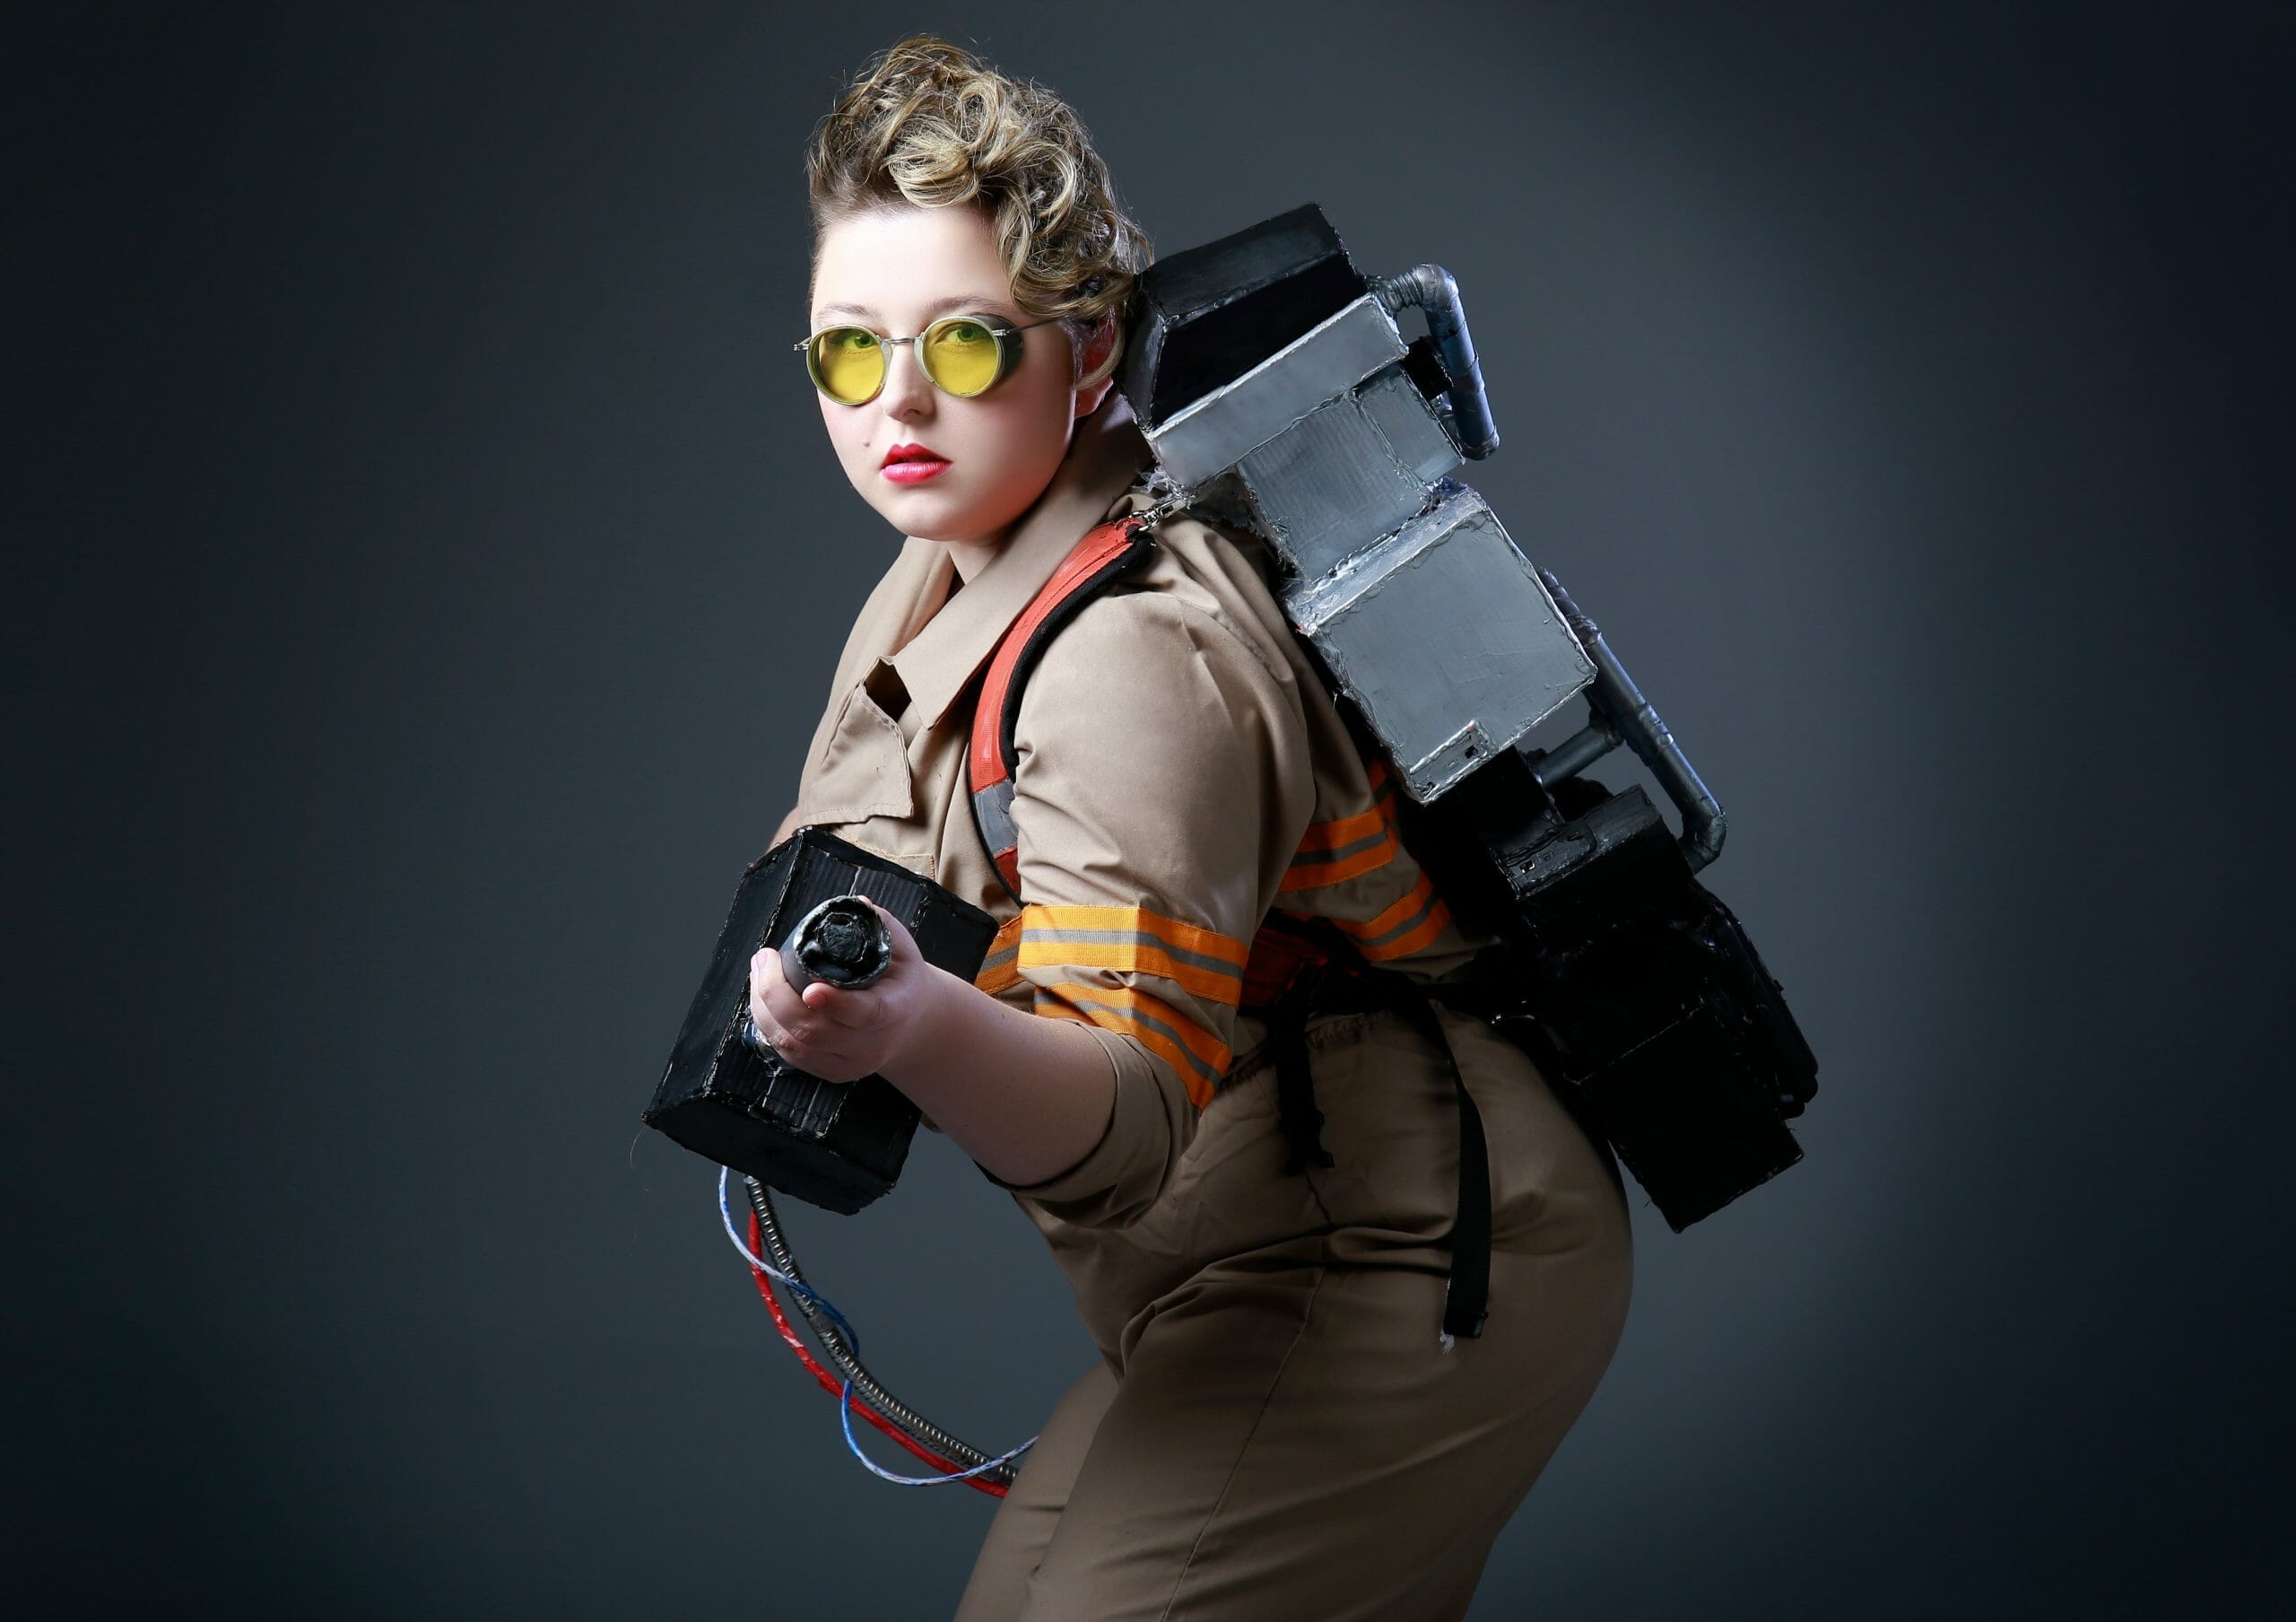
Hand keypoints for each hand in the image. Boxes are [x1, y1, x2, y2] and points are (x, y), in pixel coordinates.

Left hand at [746, 900, 940, 1083]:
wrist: (911, 1023)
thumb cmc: (901, 978)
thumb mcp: (900, 947)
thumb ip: (879, 925)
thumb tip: (858, 905)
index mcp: (894, 1011)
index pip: (865, 1014)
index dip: (835, 1004)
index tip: (810, 989)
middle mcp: (871, 1045)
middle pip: (814, 1031)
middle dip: (776, 994)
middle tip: (764, 958)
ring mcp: (849, 1064)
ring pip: (794, 1045)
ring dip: (764, 1008)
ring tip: (759, 971)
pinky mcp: (831, 1072)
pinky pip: (789, 1054)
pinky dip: (769, 1025)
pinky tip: (763, 999)